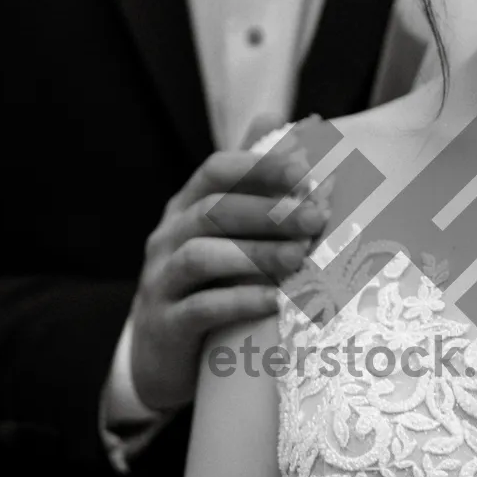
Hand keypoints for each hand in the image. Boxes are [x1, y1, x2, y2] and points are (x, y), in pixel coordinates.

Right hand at [128, 116, 328, 411]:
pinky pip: (200, 308)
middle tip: (317, 218)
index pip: (215, 171)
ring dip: (254, 254)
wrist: (159, 359)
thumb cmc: (206, 285)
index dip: (258, 166)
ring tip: (299, 258)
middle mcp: (167, 237)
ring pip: (201, 256)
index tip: (305, 169)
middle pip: (213, 210)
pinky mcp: (165, 324)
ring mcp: (160, 280)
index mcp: (185, 208)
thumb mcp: (223, 233)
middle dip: (268, 212)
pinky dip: (238, 302)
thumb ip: (248, 180)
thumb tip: (278, 117)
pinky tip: (274, 302)